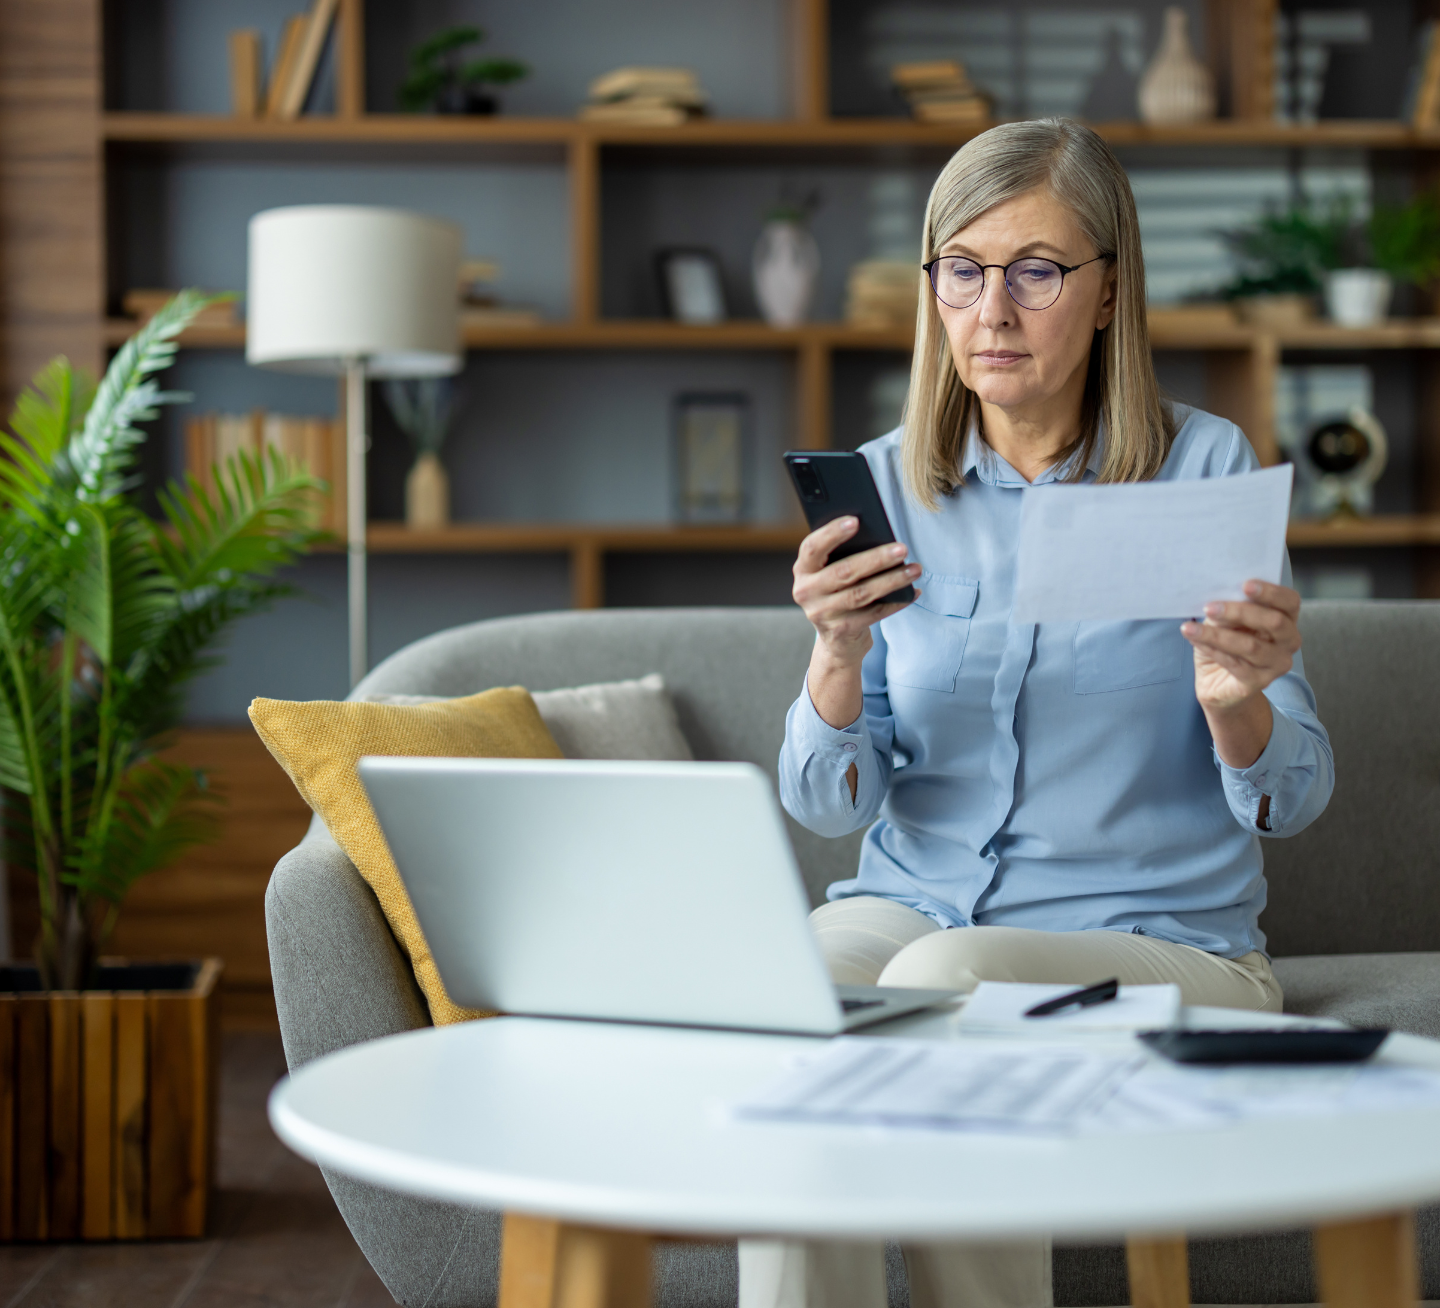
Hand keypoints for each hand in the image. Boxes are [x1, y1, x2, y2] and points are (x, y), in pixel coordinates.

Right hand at [792, 517, 919, 669]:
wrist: (836, 639)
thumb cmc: (838, 592)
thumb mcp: (830, 573)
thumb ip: (842, 555)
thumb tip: (877, 536)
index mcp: (803, 570)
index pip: (812, 548)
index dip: (832, 533)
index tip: (856, 520)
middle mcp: (806, 592)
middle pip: (844, 571)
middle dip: (876, 558)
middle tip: (902, 548)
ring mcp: (822, 614)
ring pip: (862, 593)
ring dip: (892, 580)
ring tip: (914, 569)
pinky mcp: (841, 630)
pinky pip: (874, 614)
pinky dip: (896, 602)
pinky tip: (913, 591)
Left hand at [1181, 580, 1301, 710]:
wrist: (1217, 682)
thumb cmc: (1225, 645)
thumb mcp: (1225, 622)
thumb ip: (1229, 610)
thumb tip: (1219, 599)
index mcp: (1286, 619)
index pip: (1290, 602)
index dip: (1271, 592)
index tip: (1245, 584)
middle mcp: (1289, 642)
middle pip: (1275, 622)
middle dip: (1240, 611)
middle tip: (1209, 607)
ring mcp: (1277, 664)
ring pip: (1250, 646)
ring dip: (1216, 634)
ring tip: (1190, 627)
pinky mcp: (1260, 682)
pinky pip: (1235, 663)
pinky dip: (1212, 649)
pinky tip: (1195, 640)